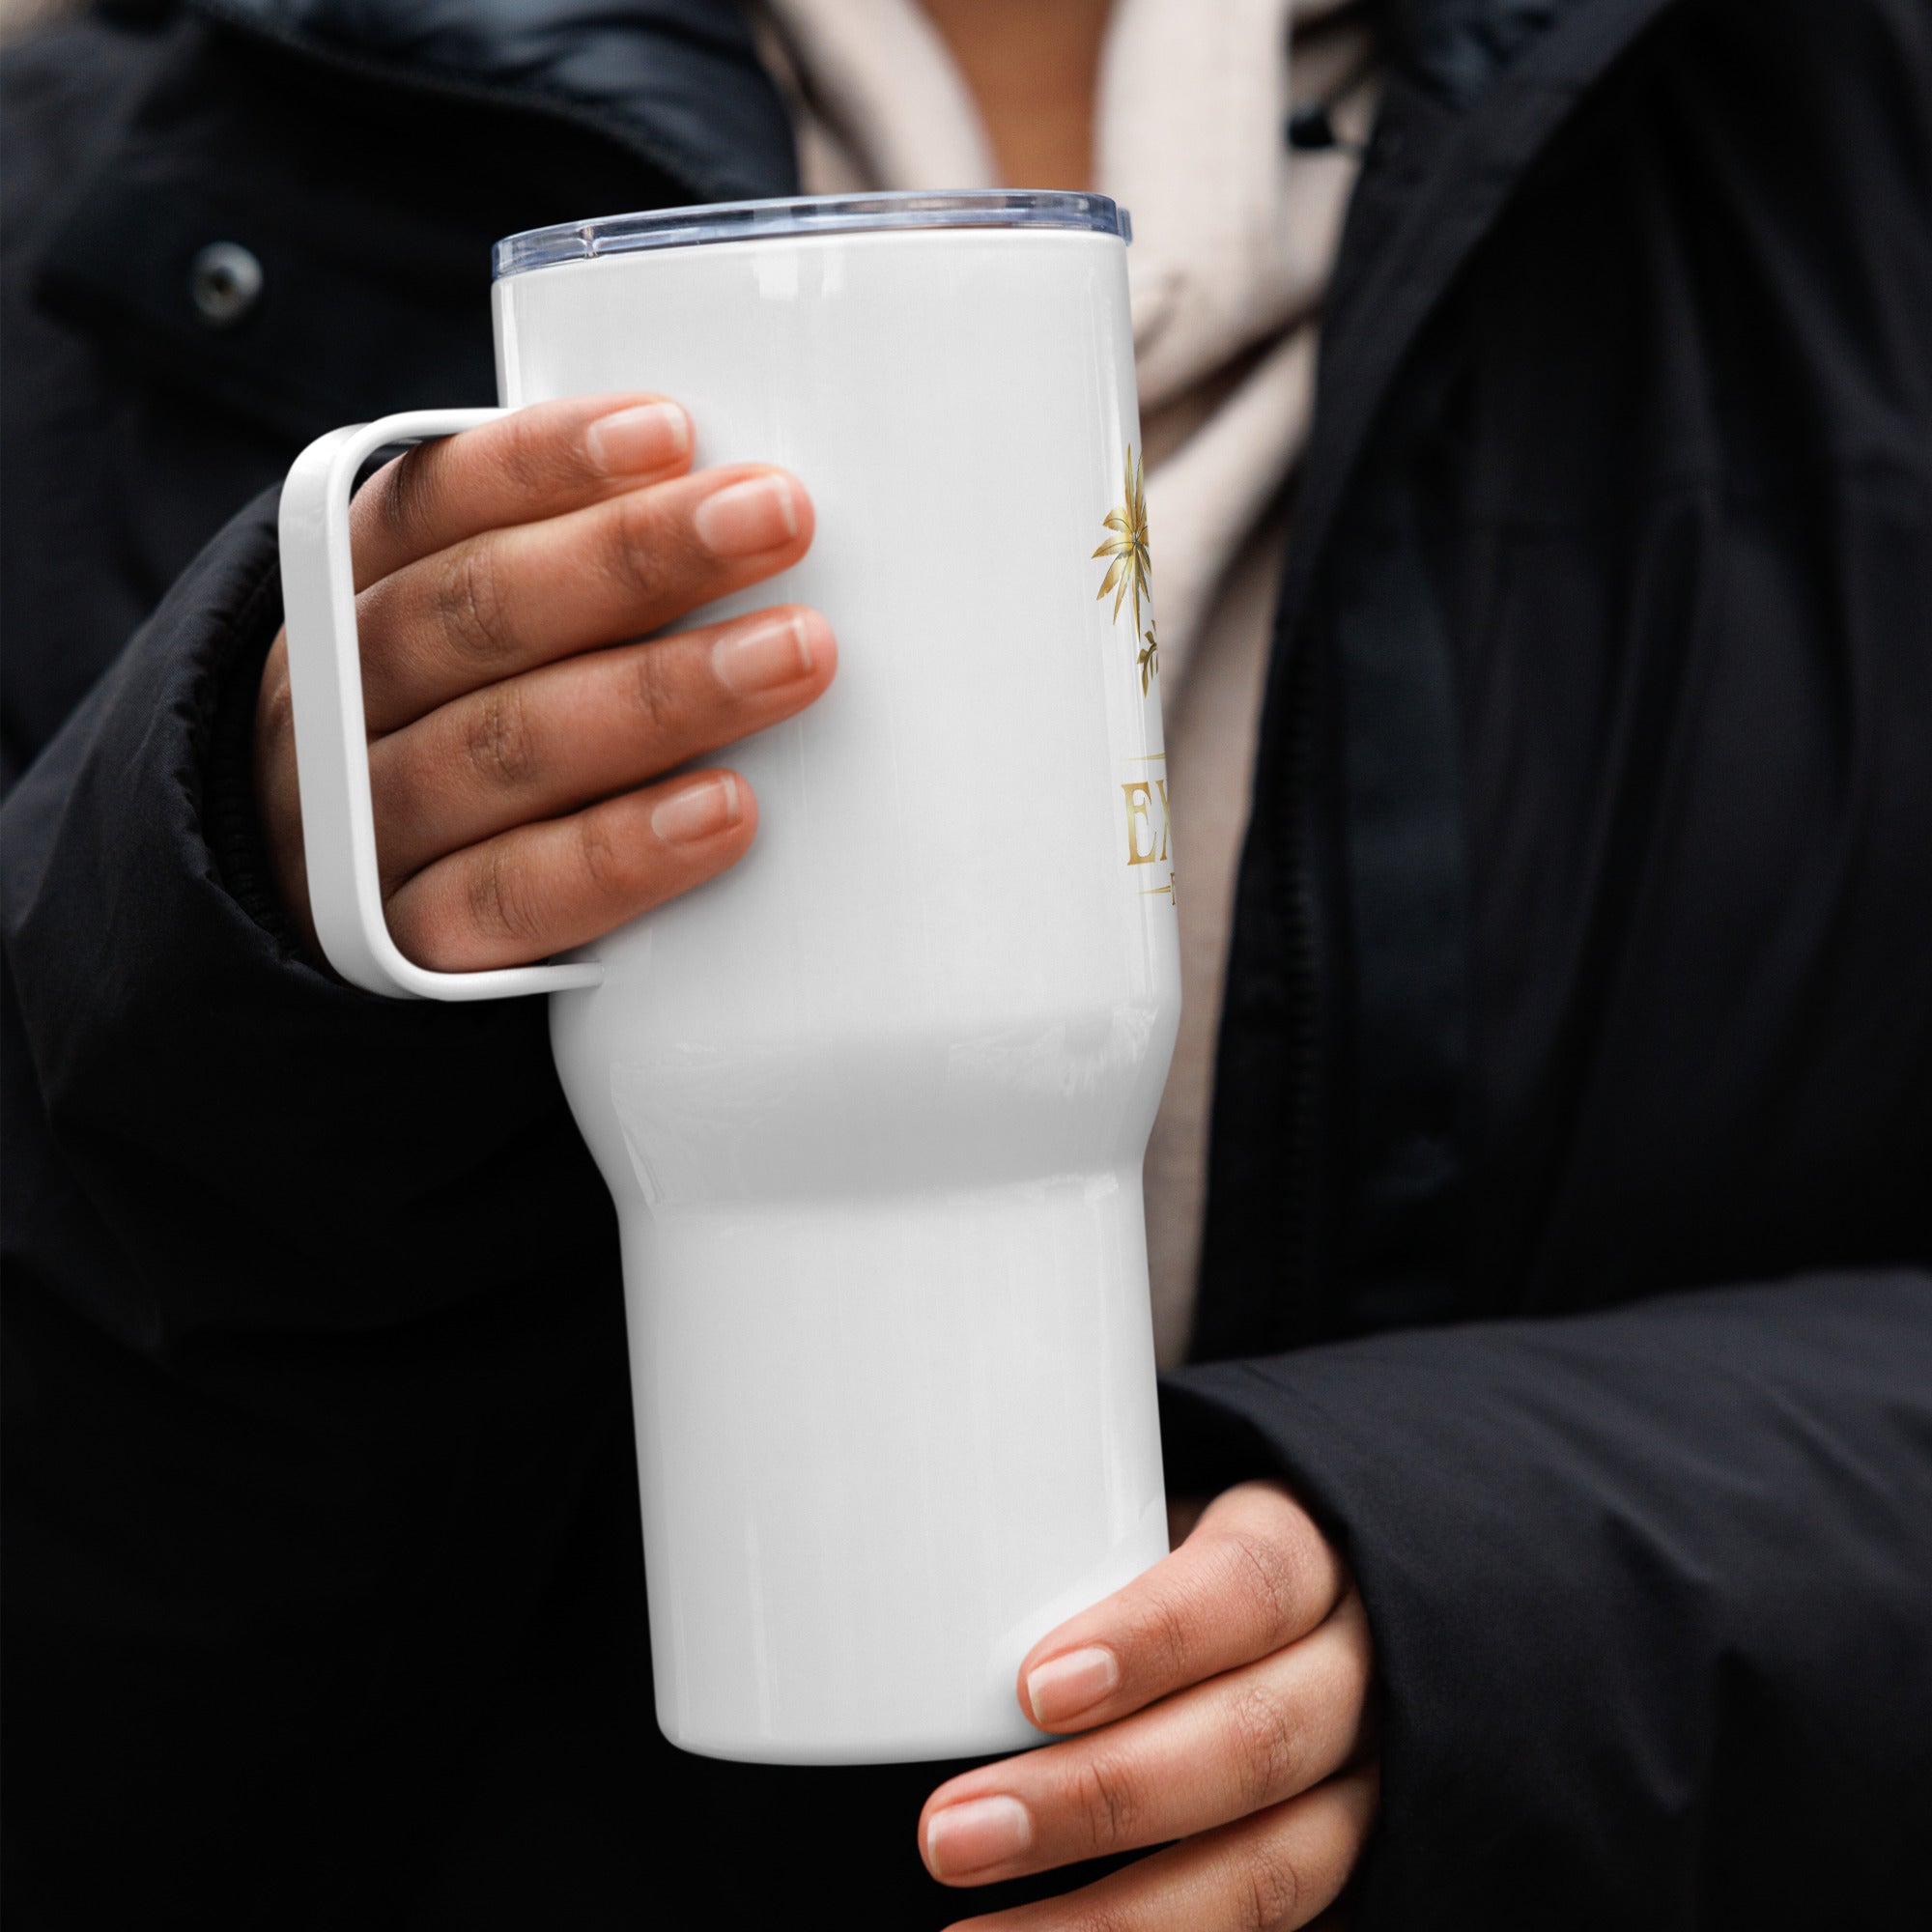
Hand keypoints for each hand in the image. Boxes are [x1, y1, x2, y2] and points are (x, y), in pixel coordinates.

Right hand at [254, 394, 832, 967]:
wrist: (323, 898)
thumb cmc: (448, 724)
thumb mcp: (462, 625)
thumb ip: (564, 563)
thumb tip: (737, 501)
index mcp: (346, 589)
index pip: (433, 502)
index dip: (547, 464)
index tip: (674, 432)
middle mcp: (336, 699)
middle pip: (478, 613)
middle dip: (635, 559)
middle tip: (778, 520)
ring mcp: (365, 825)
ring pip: (504, 748)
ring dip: (658, 696)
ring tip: (792, 655)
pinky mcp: (412, 943)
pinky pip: (514, 896)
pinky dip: (621, 852)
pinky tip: (726, 810)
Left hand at [919, 1483, 1377, 1930]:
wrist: (1301, 1624)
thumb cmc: (1179, 1564)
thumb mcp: (1146, 1523)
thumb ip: (1070, 1555)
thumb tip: (913, 1595)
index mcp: (1306, 1556)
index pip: (1248, 1586)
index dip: (1150, 1639)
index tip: (1030, 1688)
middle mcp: (1356, 1675)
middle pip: (1252, 1741)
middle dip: (1094, 1799)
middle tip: (947, 1833)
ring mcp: (1364, 1791)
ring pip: (1270, 1870)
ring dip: (1117, 1919)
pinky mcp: (1353, 1879)